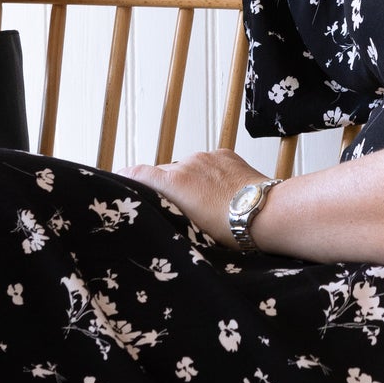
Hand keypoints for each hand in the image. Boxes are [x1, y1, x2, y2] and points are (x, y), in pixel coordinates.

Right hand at [124, 149, 269, 248]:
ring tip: (204, 202)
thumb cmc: (229, 228)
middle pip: (165, 173)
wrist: (265, 212)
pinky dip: (208, 173)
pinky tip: (220, 190)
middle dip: (165, 186)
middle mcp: (187, 164)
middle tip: (174, 206)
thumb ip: (169, 213)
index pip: (139, 174)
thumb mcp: (190, 228)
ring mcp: (207, 157)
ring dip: (189, 180)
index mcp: (174, 183)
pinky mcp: (224, 154)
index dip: (126, 177)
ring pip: (188, 167)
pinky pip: (208, 163)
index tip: (118, 179)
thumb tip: (159, 211)